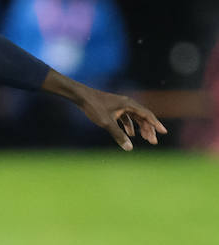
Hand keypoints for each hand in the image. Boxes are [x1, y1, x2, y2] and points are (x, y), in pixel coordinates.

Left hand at [41, 71, 166, 150]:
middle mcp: (128, 104)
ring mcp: (121, 105)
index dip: (156, 124)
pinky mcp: (115, 108)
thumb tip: (129, 148)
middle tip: (153, 141)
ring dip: (140, 128)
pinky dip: (130, 125)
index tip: (163, 132)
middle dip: (149, 129)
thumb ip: (118, 135)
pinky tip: (130, 134)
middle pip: (143, 117)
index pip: (147, 115)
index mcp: (129, 105)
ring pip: (135, 118)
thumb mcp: (107, 123)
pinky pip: (126, 117)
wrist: (81, 96)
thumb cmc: (94, 107)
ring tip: (145, 139)